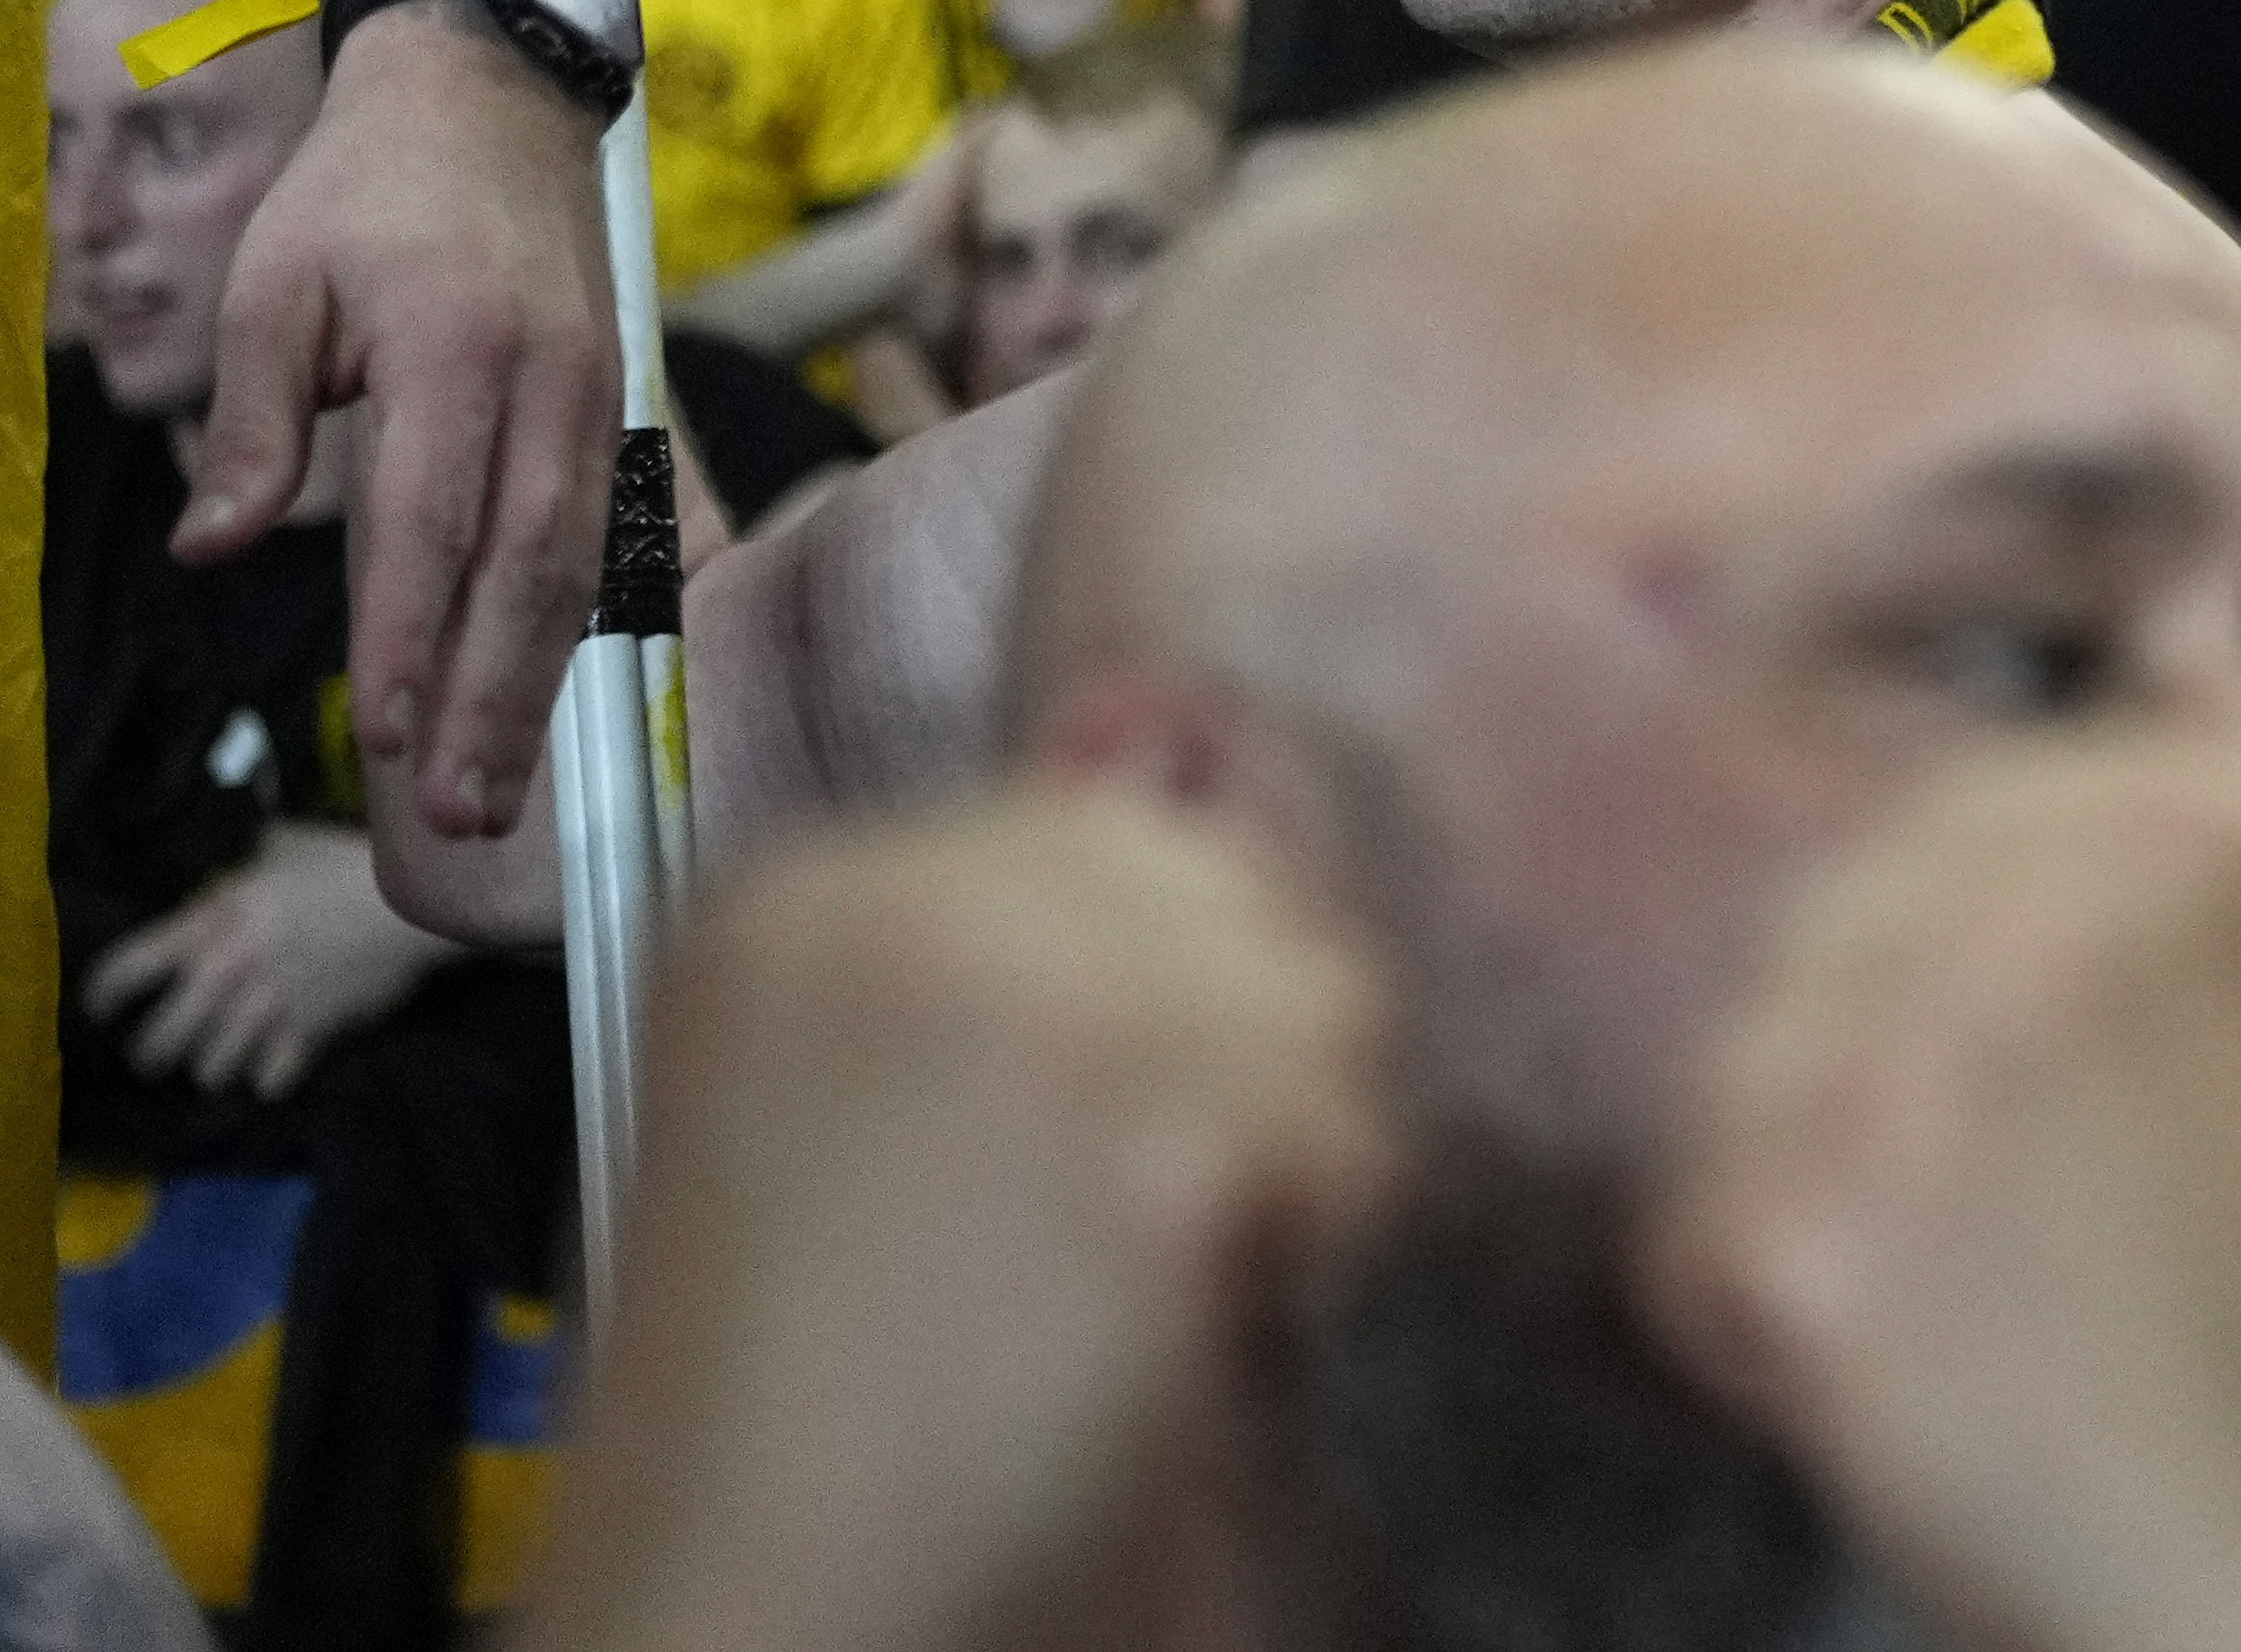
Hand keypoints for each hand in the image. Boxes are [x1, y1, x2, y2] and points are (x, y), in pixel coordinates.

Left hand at [93, 821, 450, 1098]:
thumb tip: (240, 863)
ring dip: (213, 1066)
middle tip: (161, 1050)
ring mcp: (265, 1011)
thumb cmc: (348, 865)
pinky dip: (267, 1078)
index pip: (122, 974)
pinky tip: (275, 1064)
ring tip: (222, 1057)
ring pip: (207, 1071)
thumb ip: (250, 862)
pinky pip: (265, 1082)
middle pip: (154, 1046)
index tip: (103, 1008)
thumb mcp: (289, 847)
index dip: (101, 997)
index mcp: (209, 926)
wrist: (413, 902)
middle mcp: (225, 976)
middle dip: (151, 1054)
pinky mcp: (307, 1035)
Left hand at [192, 16, 611, 841]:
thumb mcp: (273, 287)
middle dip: (493, 698)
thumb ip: (254, 423)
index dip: (407, 639)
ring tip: (505, 784)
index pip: (432, 523)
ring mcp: (599, 393)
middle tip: (461, 809)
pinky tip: (561, 695)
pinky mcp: (616, 401)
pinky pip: (607, 530)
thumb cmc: (366, 193)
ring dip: (544, 680)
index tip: (385, 740)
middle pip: (529, 566)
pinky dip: (582, 622)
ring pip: (581, 561)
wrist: (494, 96)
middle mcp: (550, 383)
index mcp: (457, 352)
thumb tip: (212, 548)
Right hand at [529, 796, 1396, 1651]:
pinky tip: (1173, 1320)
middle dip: (1226, 1035)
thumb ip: (1000, 959)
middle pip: (1225, 888)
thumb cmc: (791, 1395)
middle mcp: (918, 901)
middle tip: (1127, 1205)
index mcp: (801, 892)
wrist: (741, 1587)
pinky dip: (1307, 1234)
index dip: (1147, 973)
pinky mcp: (1166, 1124)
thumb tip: (1196, 815)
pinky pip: (1349, 1130)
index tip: (1096, 1112)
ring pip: (1319, 995)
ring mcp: (1049, 997)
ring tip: (1137, 1270)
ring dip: (1281, 1133)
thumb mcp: (834, 1104)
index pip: (1101, 829)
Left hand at [1641, 728, 2240, 1651]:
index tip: (2022, 1104)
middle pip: (1850, 917)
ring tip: (1955, 1321)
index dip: (1961, 967)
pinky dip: (1754, 1330)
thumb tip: (2105, 647)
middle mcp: (2109, 881)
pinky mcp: (1827, 1203)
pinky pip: (1696, 1229)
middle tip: (1986, 1241)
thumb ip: (2196, 852)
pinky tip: (1895, 1395)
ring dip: (1806, 1196)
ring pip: (1755, 1062)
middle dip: (1870, 1074)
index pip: (1983, 806)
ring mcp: (1958, 1032)